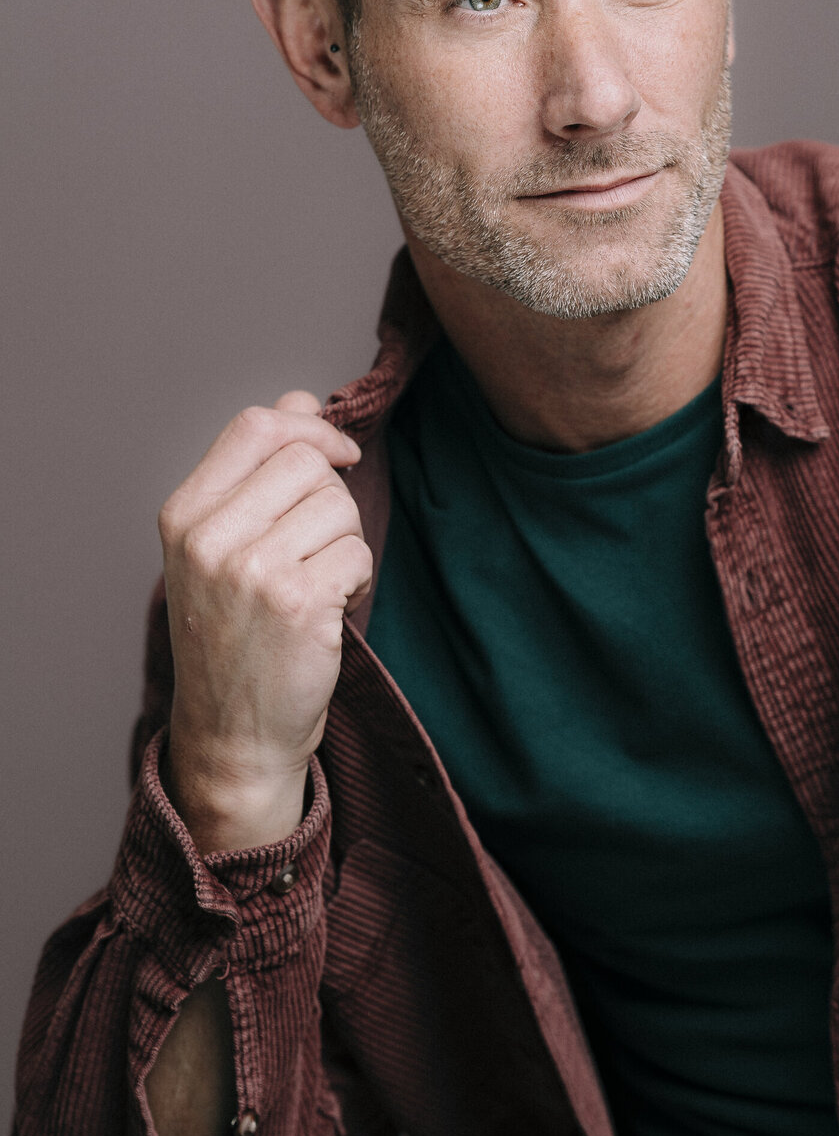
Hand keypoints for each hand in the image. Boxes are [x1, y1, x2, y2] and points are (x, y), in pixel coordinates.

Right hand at [158, 391, 368, 851]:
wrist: (232, 736)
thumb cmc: (234, 639)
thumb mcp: (223, 548)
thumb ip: (257, 472)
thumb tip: (299, 399)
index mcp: (185, 516)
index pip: (255, 426)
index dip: (310, 426)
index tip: (338, 452)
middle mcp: (209, 538)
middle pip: (308, 461)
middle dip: (333, 497)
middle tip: (318, 547)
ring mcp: (251, 571)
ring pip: (339, 505)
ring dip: (346, 541)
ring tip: (318, 583)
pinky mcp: (298, 604)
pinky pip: (357, 552)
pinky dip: (357, 579)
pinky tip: (331, 610)